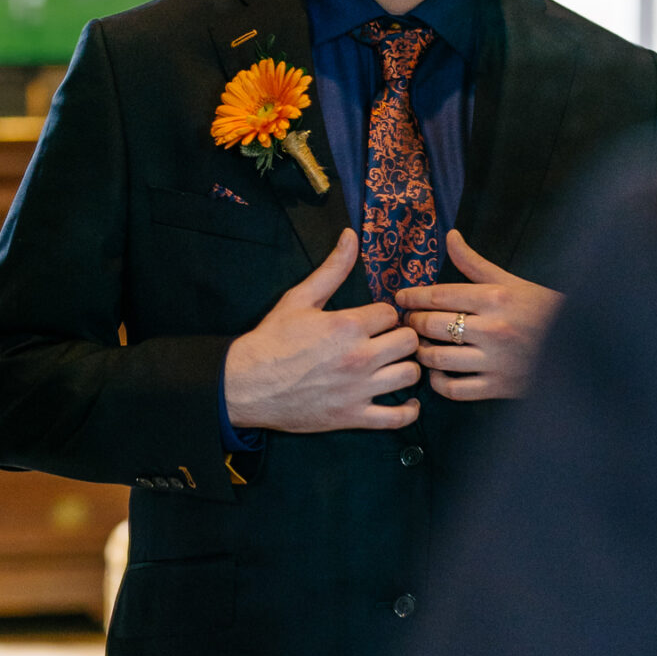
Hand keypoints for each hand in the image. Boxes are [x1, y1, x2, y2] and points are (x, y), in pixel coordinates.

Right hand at [224, 228, 420, 432]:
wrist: (246, 384)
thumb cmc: (272, 339)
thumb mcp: (300, 298)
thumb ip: (332, 269)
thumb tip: (351, 236)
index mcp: (347, 325)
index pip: (391, 314)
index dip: (385, 316)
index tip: (375, 322)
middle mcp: (358, 356)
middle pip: (408, 341)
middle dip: (401, 337)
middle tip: (389, 341)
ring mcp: (358, 389)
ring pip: (410, 374)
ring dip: (406, 368)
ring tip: (394, 365)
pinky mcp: (353, 416)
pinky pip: (397, 419)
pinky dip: (408, 411)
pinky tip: (407, 402)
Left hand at [397, 229, 561, 401]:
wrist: (578, 345)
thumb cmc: (542, 309)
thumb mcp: (510, 282)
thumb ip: (474, 263)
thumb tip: (450, 236)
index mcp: (495, 298)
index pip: (439, 295)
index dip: (413, 297)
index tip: (400, 298)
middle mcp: (493, 329)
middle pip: (433, 325)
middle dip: (413, 323)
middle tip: (407, 322)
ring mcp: (495, 360)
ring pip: (438, 358)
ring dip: (421, 352)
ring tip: (419, 346)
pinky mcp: (499, 386)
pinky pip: (454, 389)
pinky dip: (437, 382)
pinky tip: (436, 372)